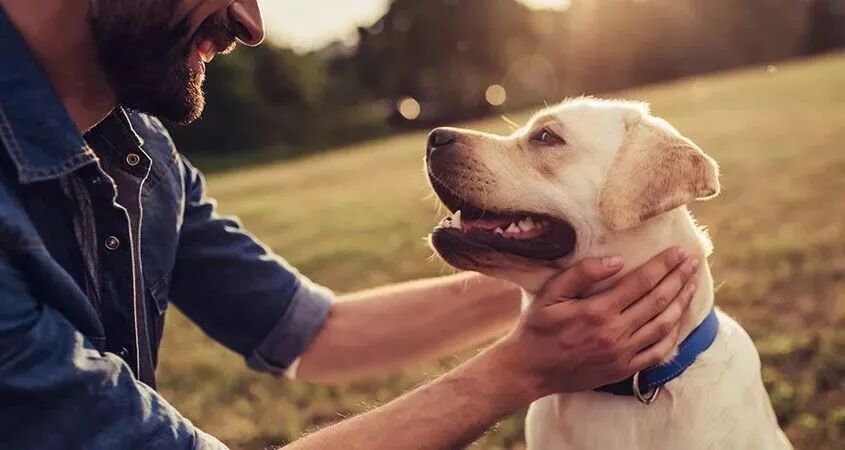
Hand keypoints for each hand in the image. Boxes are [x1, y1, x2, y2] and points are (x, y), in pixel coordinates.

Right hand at [490, 246, 698, 399]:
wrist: (529, 370)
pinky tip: (679, 320)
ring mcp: (622, 354)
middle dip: (679, 278)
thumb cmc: (537, 327)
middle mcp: (615, 333)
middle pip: (658, 301)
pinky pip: (658, 352)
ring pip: (663, 325)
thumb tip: (617, 260)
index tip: (679, 251)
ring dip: (681, 303)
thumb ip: (581, 274)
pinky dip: (673, 334)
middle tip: (693, 262)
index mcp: (597, 311)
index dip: (664, 265)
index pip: (641, 282)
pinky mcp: (623, 369)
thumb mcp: (550, 293)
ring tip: (692, 285)